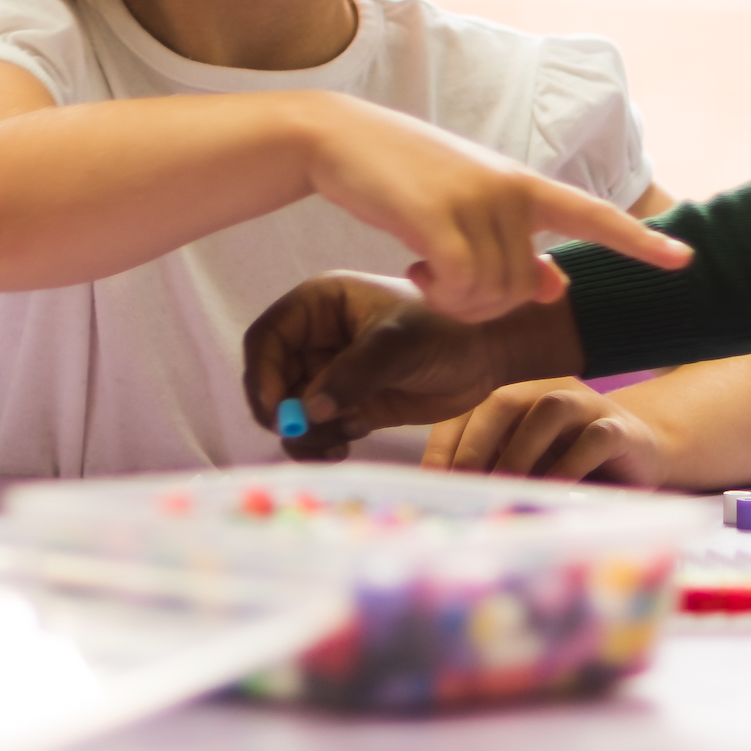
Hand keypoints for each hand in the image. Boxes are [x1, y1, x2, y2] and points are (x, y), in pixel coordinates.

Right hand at [244, 272, 581, 460]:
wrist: (489, 354)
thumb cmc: (447, 328)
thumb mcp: (398, 344)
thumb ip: (352, 373)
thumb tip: (308, 410)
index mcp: (320, 306)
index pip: (267, 338)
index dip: (261, 374)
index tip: (276, 409)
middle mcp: (318, 338)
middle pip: (272, 380)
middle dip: (282, 412)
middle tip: (301, 435)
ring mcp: (332, 373)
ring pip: (292, 411)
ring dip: (304, 434)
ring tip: (337, 440)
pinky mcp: (350, 402)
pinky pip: (317, 428)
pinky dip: (321, 443)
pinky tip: (345, 444)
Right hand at [299, 101, 690, 321]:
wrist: (341, 138)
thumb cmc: (406, 176)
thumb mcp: (467, 208)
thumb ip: (514, 248)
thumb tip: (553, 288)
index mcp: (525, 184)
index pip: (594, 214)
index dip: (640, 241)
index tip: (684, 259)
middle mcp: (511, 190)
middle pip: (520, 288)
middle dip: (481, 302)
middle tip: (440, 280)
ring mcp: (476, 200)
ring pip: (493, 294)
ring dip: (455, 301)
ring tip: (425, 270)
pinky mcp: (438, 215)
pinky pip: (462, 287)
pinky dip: (440, 295)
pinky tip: (413, 272)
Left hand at [424, 378, 671, 483]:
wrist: (639, 458)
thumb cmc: (569, 465)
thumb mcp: (525, 464)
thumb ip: (491, 468)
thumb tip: (445, 498)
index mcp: (518, 394)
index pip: (470, 408)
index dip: (446, 442)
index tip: (432, 480)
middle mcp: (549, 390)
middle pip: (503, 400)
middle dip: (476, 443)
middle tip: (462, 481)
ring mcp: (587, 406)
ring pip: (548, 409)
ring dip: (520, 450)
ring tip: (505, 484)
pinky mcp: (620, 429)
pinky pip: (594, 438)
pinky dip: (570, 463)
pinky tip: (554, 490)